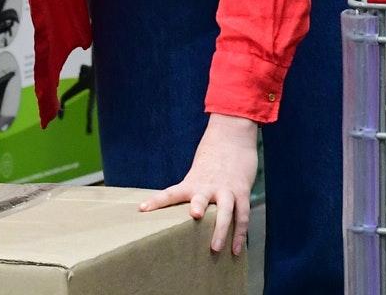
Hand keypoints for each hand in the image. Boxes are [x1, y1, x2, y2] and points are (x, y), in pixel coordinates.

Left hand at [139, 114, 258, 254]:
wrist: (232, 137)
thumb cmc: (211, 161)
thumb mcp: (196, 174)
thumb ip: (191, 192)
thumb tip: (181, 217)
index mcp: (192, 182)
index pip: (171, 192)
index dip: (157, 200)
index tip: (142, 209)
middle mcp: (208, 186)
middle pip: (202, 197)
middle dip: (198, 206)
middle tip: (195, 215)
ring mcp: (227, 189)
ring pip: (226, 211)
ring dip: (221, 229)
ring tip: (216, 248)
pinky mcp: (242, 192)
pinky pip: (243, 215)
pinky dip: (240, 234)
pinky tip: (236, 249)